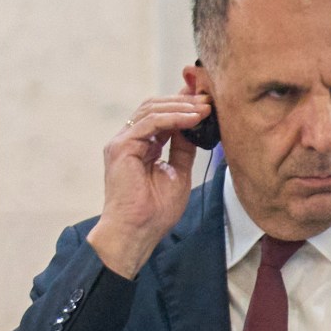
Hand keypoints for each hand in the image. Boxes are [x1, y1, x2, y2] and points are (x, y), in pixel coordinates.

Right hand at [85, 89, 209, 277]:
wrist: (138, 231)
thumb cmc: (155, 211)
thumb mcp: (178, 173)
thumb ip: (183, 150)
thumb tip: (196, 129)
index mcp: (140, 146)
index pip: (160, 115)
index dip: (182, 105)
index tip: (207, 101)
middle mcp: (129, 140)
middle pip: (155, 107)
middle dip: (183, 101)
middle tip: (209, 99)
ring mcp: (123, 142)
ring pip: (151, 110)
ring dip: (181, 107)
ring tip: (205, 108)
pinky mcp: (121, 147)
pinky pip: (150, 123)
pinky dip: (173, 117)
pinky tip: (193, 118)